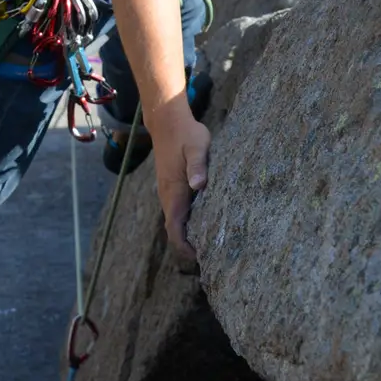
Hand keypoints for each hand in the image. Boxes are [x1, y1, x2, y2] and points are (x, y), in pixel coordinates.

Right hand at [149, 113, 210, 271]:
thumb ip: (198, 166)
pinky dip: (189, 223)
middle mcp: (168, 195)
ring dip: (189, 235)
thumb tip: (198, 185)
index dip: (184, 247)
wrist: (167, 121)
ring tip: (211, 247)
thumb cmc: (186, 134)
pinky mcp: (173, 186)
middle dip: (188, 247)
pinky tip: (205, 223)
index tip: (200, 259)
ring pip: (176, 221)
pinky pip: (178, 212)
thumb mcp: (197, 146)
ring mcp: (169, 192)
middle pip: (175, 230)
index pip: (174, 228)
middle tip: (212, 259)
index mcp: (174, 191)